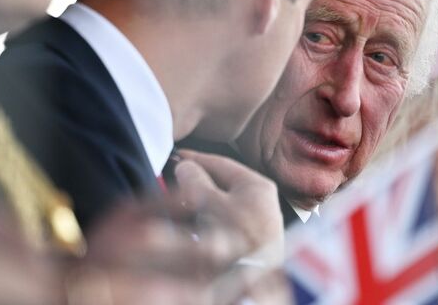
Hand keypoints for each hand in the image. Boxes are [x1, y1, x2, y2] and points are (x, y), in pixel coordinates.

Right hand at [176, 149, 284, 265]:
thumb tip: (186, 166)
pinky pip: (225, 223)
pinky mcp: (252, 243)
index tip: (176, 156)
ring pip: (222, 205)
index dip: (196, 159)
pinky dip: (209, 220)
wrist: (251, 281)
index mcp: (257, 185)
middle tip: (174, 180)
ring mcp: (259, 223)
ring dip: (201, 204)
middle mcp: (262, 202)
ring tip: (180, 204)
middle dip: (197, 183)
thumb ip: (195, 181)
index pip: (222, 164)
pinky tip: (195, 226)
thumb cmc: (235, 239)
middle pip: (222, 185)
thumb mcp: (209, 203)